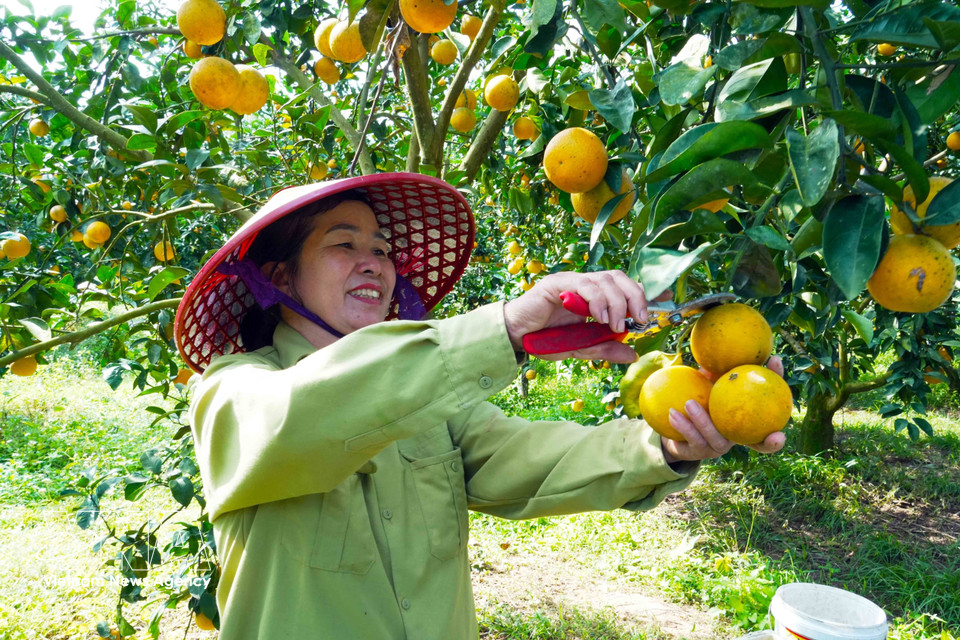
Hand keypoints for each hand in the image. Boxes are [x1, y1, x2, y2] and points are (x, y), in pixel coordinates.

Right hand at [503, 271, 669, 362]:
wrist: (515, 337)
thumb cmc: (545, 339)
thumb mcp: (581, 348)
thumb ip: (605, 348)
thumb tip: (633, 353)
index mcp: (593, 296)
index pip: (624, 286)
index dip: (644, 292)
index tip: (665, 301)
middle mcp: (585, 284)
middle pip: (619, 277)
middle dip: (636, 296)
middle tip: (641, 318)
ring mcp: (571, 281)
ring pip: (605, 279)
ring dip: (617, 302)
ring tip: (616, 325)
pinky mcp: (557, 283)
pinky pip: (584, 284)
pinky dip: (597, 300)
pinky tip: (600, 318)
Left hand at [660, 356, 786, 461]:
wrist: (676, 425)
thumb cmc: (702, 398)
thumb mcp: (715, 383)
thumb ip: (726, 370)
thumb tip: (734, 345)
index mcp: (748, 424)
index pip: (773, 425)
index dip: (782, 428)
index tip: (785, 426)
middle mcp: (737, 440)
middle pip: (756, 444)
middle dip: (768, 443)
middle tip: (769, 430)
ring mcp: (718, 449)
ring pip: (716, 440)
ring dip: (703, 422)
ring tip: (689, 403)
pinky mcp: (698, 453)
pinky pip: (693, 440)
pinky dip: (683, 426)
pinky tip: (672, 413)